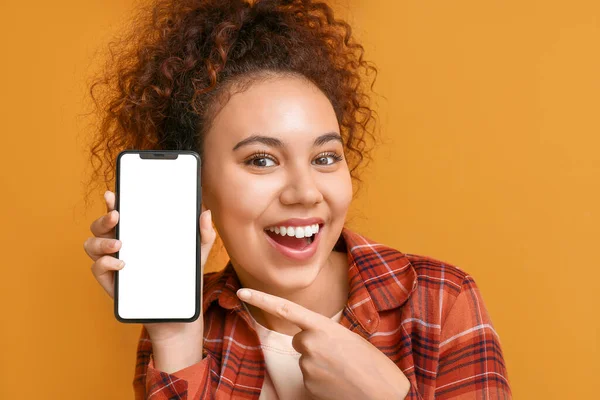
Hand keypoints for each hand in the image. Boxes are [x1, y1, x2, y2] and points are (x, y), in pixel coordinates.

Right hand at [83, 190, 216, 346]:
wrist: (177, 312)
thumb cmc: (183, 277)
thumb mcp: (196, 254)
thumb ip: (203, 234)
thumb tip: (206, 212)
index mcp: (137, 232)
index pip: (120, 212)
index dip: (112, 201)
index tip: (113, 193)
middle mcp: (120, 244)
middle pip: (100, 225)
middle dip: (104, 218)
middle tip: (117, 216)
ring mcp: (112, 262)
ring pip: (91, 244)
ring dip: (101, 241)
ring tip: (120, 244)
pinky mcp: (110, 281)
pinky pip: (97, 268)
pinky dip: (105, 263)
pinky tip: (121, 263)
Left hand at [236, 288, 410, 399]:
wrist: (385, 393)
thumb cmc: (372, 363)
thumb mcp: (348, 337)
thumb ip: (324, 333)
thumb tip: (307, 340)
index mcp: (322, 327)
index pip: (285, 309)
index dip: (261, 299)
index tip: (242, 292)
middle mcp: (311, 344)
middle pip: (299, 340)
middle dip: (312, 345)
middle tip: (337, 355)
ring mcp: (308, 367)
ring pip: (305, 361)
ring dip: (319, 364)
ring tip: (342, 370)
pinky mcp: (308, 387)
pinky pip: (309, 380)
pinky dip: (320, 381)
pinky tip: (338, 382)